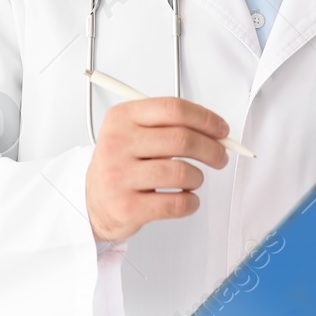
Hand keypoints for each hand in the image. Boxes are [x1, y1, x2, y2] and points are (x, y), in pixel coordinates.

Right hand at [85, 96, 229, 241]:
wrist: (93, 202)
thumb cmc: (122, 164)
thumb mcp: (133, 132)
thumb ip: (170, 125)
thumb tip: (215, 130)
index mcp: (122, 118)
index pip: (173, 109)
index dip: (205, 118)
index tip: (221, 130)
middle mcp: (117, 143)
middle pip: (182, 139)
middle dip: (212, 149)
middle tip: (220, 156)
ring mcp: (119, 176)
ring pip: (183, 172)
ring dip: (198, 178)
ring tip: (193, 180)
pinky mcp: (127, 207)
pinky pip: (177, 204)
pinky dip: (191, 202)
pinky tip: (186, 198)